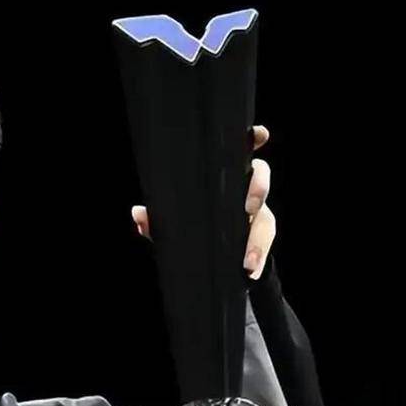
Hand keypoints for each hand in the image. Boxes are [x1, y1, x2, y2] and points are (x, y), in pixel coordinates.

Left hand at [130, 124, 274, 279]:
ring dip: (258, 239)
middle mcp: (244, 189)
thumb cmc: (191, 227)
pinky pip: (264, 244)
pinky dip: (258, 256)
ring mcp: (258, 212)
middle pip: (262, 176)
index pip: (239, 152)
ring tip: (247, 261)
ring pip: (266, 217)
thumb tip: (139, 214)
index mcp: (222, 177)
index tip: (260, 135)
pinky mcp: (262, 234)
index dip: (254, 139)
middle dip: (259, 188)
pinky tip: (251, 270)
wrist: (209, 258)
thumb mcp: (173, 224)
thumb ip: (157, 221)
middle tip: (248, 209)